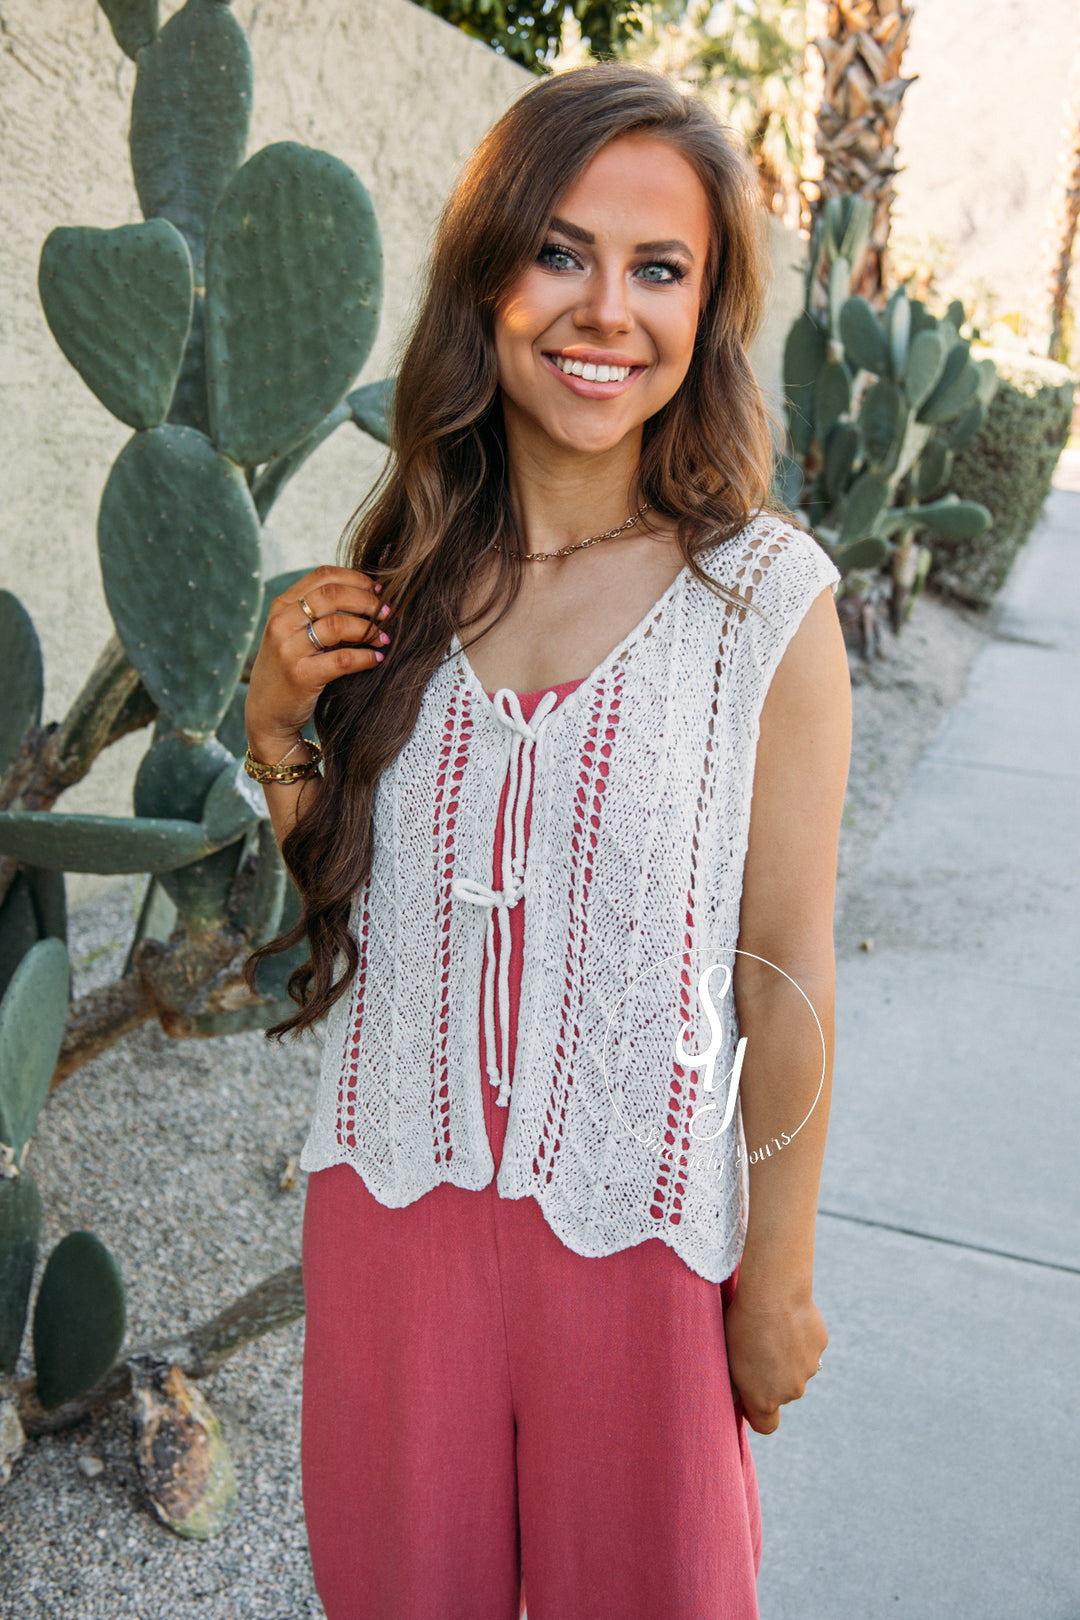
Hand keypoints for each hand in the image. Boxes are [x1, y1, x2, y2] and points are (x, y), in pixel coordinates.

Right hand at [244, 566, 389, 759]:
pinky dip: (365, 657)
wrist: (266, 714)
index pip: (323, 575)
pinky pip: (342, 659)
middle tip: (386, 612)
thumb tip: (366, 594)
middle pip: (332, 594)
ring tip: (383, 637)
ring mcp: (288, 649)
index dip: (356, 578)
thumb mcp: (292, 633)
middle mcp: (281, 623)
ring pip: (338, 624)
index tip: (376, 589)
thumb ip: (316, 612)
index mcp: (281, 606)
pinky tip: (376, 658)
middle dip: (366, 601)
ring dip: (368, 629)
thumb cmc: (288, 668)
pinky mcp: (300, 676)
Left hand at [722, 1287, 827, 1435]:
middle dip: (771, 1377)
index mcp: (764, 1399)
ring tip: (772, 1329)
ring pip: (797, 1368)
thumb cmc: (742, 1325)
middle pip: (781, 1392)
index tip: (748, 1396)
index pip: (766, 1425)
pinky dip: (800, 1338)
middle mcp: (790, 1391)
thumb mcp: (728, 1357)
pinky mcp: (820, 1347)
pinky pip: (808, 1347)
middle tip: (757, 1348)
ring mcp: (809, 1370)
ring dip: (787, 1357)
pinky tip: (787, 1318)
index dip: (756, 1414)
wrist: (773, 1295)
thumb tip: (738, 1391)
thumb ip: (736, 1382)